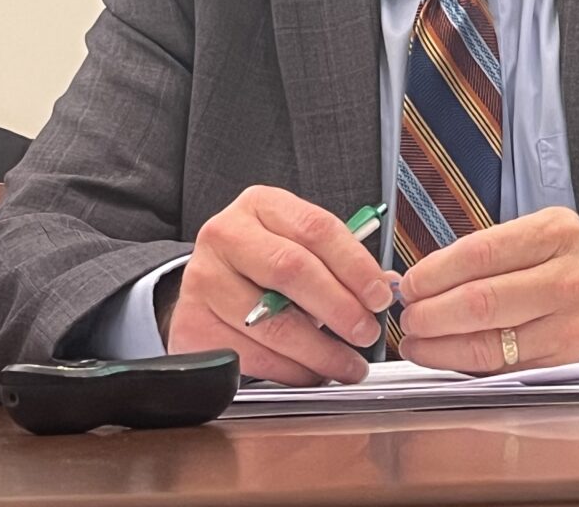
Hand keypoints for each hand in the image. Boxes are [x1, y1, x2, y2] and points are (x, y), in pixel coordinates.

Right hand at [164, 185, 393, 385]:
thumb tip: (386, 287)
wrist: (207, 284)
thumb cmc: (264, 262)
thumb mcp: (298, 244)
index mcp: (261, 205)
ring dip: (320, 351)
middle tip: (367, 333)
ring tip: (349, 364)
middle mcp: (226, 235)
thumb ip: (339, 261)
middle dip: (339, 307)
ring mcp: (202, 280)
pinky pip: (250, 355)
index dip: (355, 266)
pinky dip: (290, 371)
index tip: (380, 295)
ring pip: (271, 322)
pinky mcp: (191, 325)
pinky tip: (313, 373)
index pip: (317, 228)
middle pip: (292, 270)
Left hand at [395, 207, 578, 372]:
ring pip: (489, 345)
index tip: (409, 284)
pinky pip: (504, 370)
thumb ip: (490, 251)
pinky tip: (448, 357)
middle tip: (408, 318)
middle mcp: (568, 278)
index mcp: (556, 233)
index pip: (480, 252)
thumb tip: (423, 278)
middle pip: (481, 302)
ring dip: (440, 347)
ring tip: (418, 341)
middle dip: (430, 314)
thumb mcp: (544, 234)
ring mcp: (570, 325)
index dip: (434, 273)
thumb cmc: (575, 265)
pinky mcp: (567, 364)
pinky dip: (466, 366)